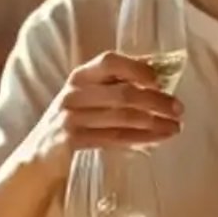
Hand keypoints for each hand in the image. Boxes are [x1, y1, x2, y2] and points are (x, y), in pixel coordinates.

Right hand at [35, 51, 181, 164]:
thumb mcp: (86, 97)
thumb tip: (159, 81)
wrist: (39, 155)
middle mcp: (75, 93)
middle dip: (156, 101)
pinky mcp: (73, 140)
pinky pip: (115, 138)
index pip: (110, 61)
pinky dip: (140, 138)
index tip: (161, 81)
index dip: (138, 69)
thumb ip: (114, 86)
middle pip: (123, 92)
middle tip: (179, 109)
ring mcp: (72, 117)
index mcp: (80, 75)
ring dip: (155, 122)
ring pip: (123, 117)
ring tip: (176, 127)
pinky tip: (157, 139)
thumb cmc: (72, 121)